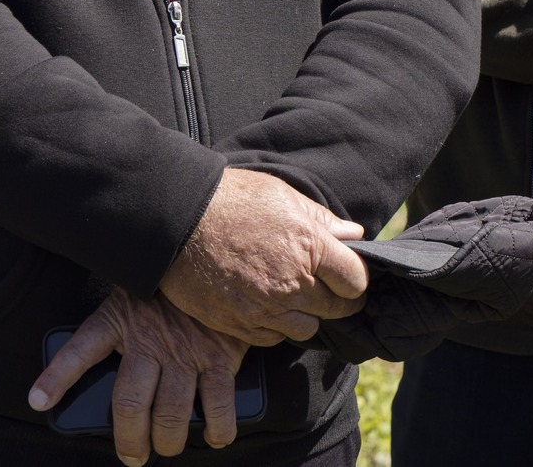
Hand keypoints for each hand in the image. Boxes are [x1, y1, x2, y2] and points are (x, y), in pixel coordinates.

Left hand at [28, 288, 246, 464]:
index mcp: (119, 319)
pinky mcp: (218, 357)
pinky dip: (217, 429)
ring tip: (168, 446)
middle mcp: (148, 339)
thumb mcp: (133, 291)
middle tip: (133, 455)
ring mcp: (184, 351)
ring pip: (170, 414)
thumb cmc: (170, 285)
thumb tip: (110, 360)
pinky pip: (217, 404)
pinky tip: (214, 434)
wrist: (218, 258)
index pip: (80, 349)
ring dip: (169, 441)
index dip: (57, 378)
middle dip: (130, 440)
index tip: (39, 401)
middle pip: (128, 404)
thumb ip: (119, 323)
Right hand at [159, 167, 368, 345]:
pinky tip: (264, 303)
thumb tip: (353, 234)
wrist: (176, 222)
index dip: (356, 279)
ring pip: (306, 328)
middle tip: (324, 287)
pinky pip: (274, 337)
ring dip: (304, 315)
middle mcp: (293, 284)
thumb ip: (321, 219)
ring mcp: (266, 308)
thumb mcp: (281, 195)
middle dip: (336, 298)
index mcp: (310, 246)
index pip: (356, 280)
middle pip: (337, 309)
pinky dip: (275, 325)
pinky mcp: (241, 325)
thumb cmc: (230, 200)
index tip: (348, 275)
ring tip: (290, 295)